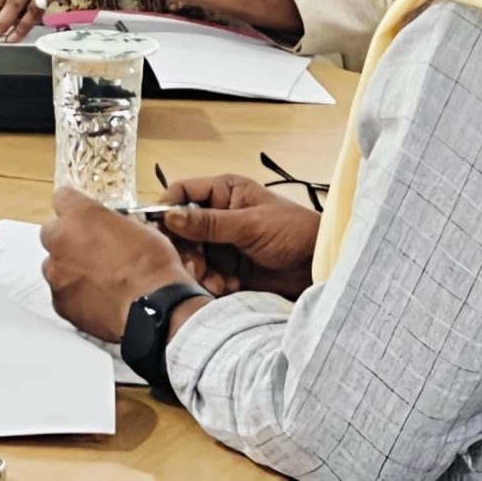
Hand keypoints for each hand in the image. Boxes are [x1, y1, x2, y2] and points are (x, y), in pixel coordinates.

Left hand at [40, 186, 200, 343]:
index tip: (81, 216)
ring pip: (54, 265)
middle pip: (52, 232)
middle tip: (91, 251)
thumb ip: (113, 225)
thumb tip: (111, 229)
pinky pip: (62, 294)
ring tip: (98, 280)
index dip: (73, 207)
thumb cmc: (154, 267)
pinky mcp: (59, 302)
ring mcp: (56, 272)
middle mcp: (60, 240)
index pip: (62, 198)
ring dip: (70, 269)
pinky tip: (97, 300)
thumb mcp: (141, 230)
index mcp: (81, 215)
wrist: (155, 309)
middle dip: (68, 240)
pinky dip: (74, 296)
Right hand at [157, 174, 320, 298]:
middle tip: (195, 267)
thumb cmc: (295, 232)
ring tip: (219, 283)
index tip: (160, 228)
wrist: (321, 268)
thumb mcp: (251, 224)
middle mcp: (217, 216)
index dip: (167, 208)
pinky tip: (230, 287)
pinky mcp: (227, 268)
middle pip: (180, 229)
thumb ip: (209, 223)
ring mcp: (221, 243)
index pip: (182, 193)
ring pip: (191, 255)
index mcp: (223, 193)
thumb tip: (169, 217)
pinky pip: (206, 275)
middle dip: (186, 250)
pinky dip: (213, 283)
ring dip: (200, 271)